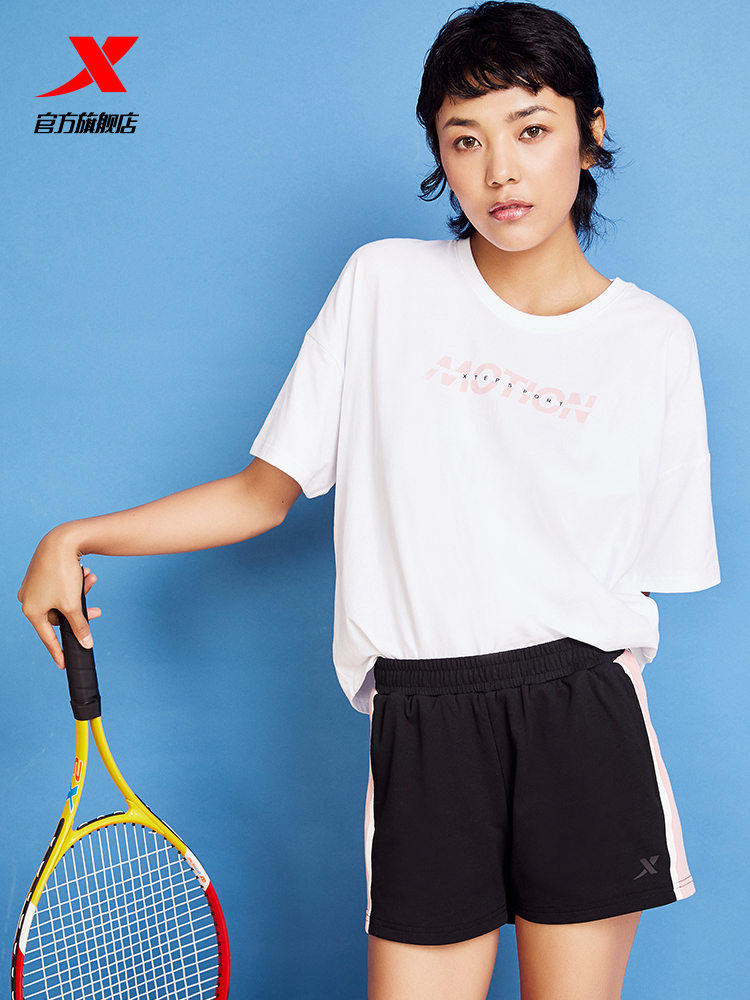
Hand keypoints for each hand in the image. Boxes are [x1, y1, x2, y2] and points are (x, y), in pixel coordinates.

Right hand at [17, 531, 102, 670]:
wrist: (62, 539)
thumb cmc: (62, 573)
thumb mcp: (73, 604)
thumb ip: (80, 626)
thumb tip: (86, 644)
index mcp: (31, 611)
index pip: (48, 637)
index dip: (58, 651)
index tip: (65, 665)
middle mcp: (29, 599)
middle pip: (59, 616)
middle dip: (79, 611)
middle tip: (98, 611)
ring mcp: (34, 587)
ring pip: (63, 599)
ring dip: (80, 593)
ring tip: (92, 580)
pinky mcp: (42, 575)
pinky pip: (61, 587)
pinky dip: (75, 583)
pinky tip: (87, 573)